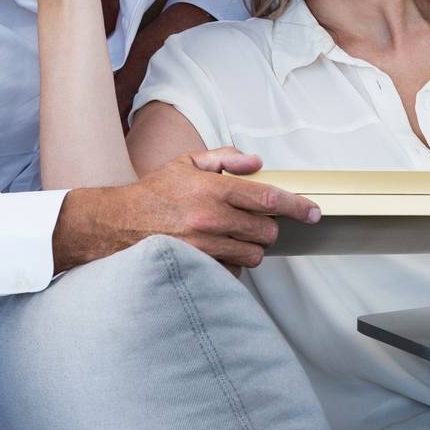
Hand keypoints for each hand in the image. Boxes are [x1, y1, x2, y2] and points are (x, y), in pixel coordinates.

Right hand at [51, 148, 321, 273]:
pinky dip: (232, 263)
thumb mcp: (186, 163)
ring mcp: (205, 247)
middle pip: (267, 231)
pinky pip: (233, 271)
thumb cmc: (152, 193)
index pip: (268, 199)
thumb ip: (224, 158)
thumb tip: (256, 162)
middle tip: (252, 222)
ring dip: (250, 246)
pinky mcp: (198, 268)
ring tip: (230, 236)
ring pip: (254, 254)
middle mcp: (211, 219)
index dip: (297, 205)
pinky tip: (216, 251)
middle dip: (266, 227)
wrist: (115, 225)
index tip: (313, 212)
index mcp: (213, 190)